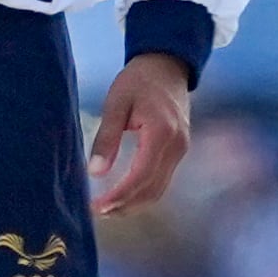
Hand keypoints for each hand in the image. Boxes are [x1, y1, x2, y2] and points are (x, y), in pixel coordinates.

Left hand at [88, 56, 194, 215]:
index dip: (120, 197)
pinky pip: (162, 179)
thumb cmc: (138, 80)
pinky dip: (143, 192)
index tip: (98, 206)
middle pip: (152, 189)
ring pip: (159, 189)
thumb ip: (107, 138)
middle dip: (125, 206)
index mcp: (161, 133)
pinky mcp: (179, 150)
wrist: (167, 65)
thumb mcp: (116, 103)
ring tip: (108, 207)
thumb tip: (96, 172)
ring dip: (135, 203)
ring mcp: (182, 149)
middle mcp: (177, 145)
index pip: (141, 177)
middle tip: (98, 211)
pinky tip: (124, 193)